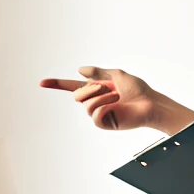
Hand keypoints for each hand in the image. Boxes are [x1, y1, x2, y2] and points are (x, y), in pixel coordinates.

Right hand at [39, 66, 160, 130]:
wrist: (150, 104)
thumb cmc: (139, 90)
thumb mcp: (116, 75)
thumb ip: (97, 72)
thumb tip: (79, 70)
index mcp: (97, 90)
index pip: (73, 87)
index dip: (58, 84)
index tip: (42, 83)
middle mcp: (95, 102)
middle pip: (76, 94)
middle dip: (89, 88)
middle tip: (107, 87)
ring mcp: (99, 114)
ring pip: (85, 103)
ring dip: (99, 96)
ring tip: (116, 96)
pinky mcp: (104, 123)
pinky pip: (93, 113)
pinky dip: (102, 105)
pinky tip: (115, 104)